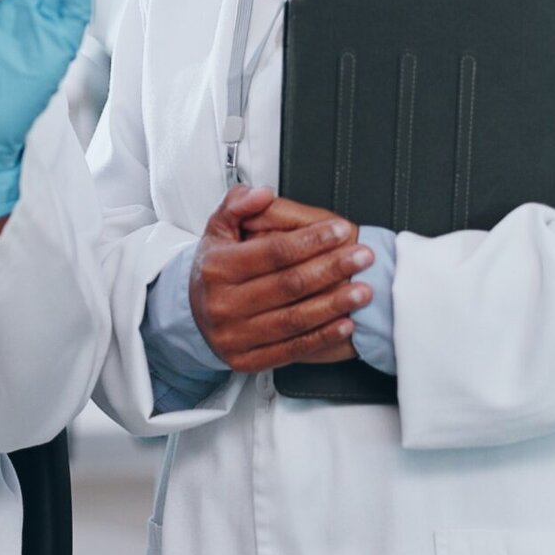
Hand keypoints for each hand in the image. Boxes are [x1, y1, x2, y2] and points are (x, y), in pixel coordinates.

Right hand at [189, 186, 373, 371]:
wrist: (192, 314)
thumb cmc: (215, 269)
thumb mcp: (218, 229)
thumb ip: (239, 204)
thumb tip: (262, 194)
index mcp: (217, 268)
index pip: (272, 252)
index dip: (311, 241)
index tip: (339, 231)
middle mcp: (223, 304)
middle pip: (288, 285)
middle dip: (332, 269)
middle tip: (362, 257)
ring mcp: (234, 335)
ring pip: (293, 320)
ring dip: (334, 305)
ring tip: (362, 290)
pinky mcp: (245, 360)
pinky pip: (291, 350)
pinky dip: (322, 337)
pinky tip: (344, 324)